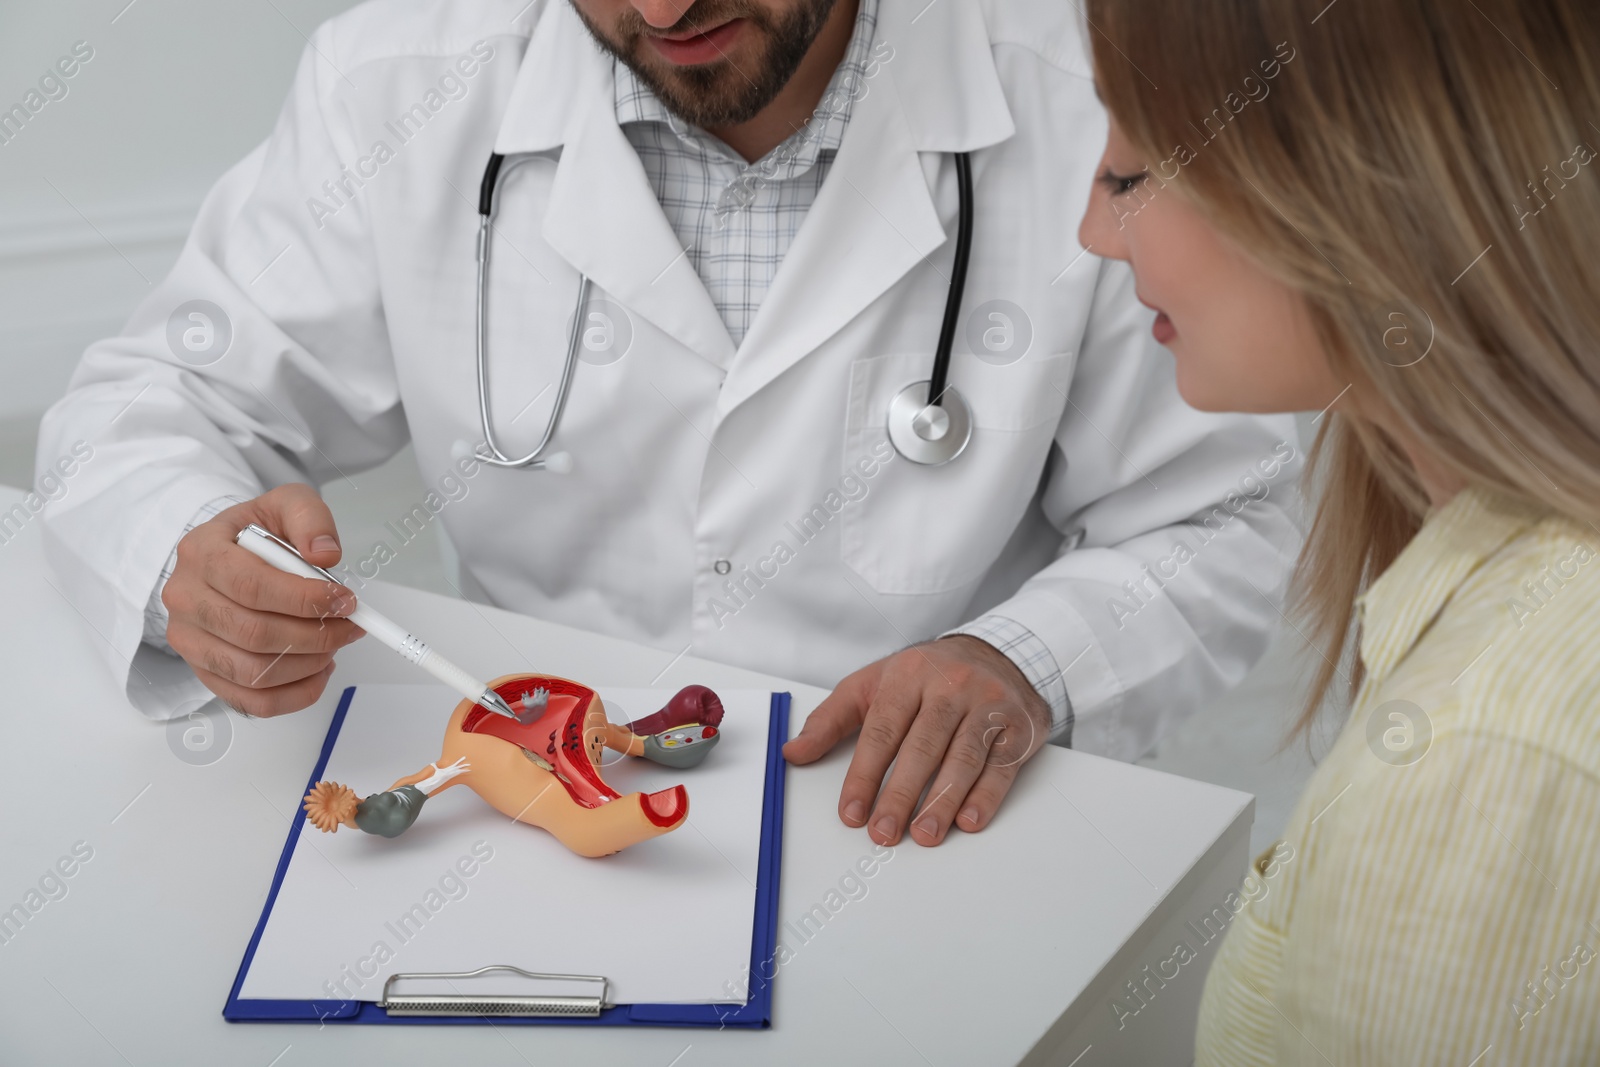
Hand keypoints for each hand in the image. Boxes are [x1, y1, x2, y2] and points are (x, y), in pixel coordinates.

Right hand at [161, 484, 362, 716]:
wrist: (226, 556)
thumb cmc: (257, 534)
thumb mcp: (285, 504)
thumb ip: (309, 518)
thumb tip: (325, 555)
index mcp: (200, 551)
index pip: (251, 585)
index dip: (305, 599)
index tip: (345, 600)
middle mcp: (185, 598)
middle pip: (253, 633)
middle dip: (315, 635)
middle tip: (349, 625)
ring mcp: (190, 640)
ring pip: (253, 672)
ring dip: (308, 664)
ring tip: (334, 644)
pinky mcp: (205, 671)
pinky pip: (251, 701)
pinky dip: (295, 695)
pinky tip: (318, 670)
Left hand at [783, 635, 1051, 846]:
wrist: (999, 653)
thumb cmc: (928, 676)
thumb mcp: (874, 685)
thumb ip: (831, 719)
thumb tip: (793, 753)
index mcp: (909, 675)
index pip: (882, 731)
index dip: (864, 775)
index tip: (851, 812)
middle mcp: (950, 687)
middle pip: (922, 746)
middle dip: (900, 794)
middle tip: (884, 832)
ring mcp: (987, 705)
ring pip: (963, 757)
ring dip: (942, 801)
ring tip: (924, 834)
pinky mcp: (1018, 726)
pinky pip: (1001, 764)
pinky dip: (986, 795)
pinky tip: (968, 820)